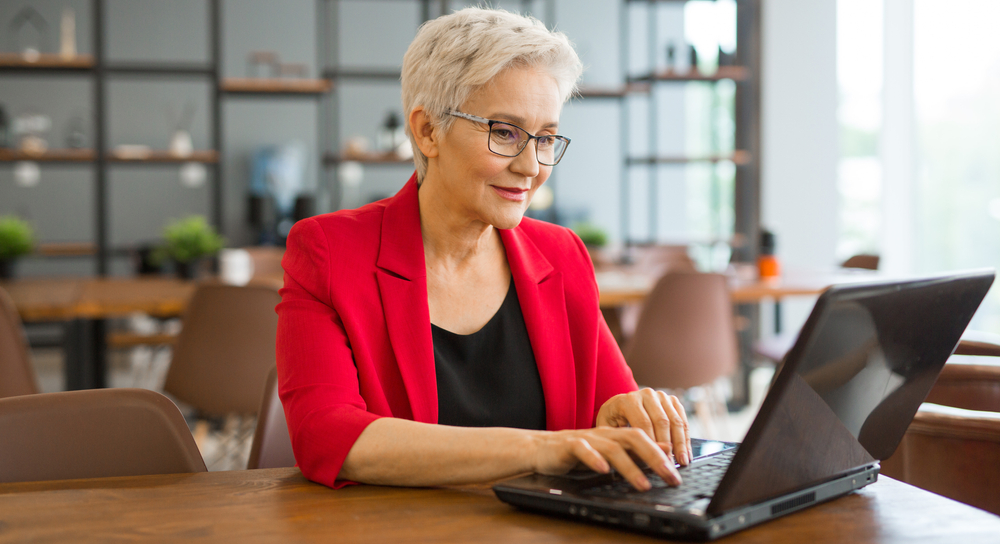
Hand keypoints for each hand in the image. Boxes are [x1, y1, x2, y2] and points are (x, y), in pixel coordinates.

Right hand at [530, 426, 681, 490]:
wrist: (540, 448)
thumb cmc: (577, 452)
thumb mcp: (611, 450)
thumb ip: (636, 450)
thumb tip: (665, 447)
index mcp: (616, 434)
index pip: (645, 439)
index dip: (663, 455)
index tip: (677, 474)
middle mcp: (605, 434)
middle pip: (634, 438)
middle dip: (654, 458)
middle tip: (670, 477)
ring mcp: (587, 438)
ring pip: (612, 447)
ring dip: (630, 466)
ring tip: (643, 484)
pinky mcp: (569, 445)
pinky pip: (583, 449)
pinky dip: (594, 459)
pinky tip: (604, 470)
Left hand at [595, 388, 691, 466]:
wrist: (619, 407)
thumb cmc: (613, 422)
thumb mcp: (609, 430)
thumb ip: (623, 441)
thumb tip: (645, 456)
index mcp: (628, 400)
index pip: (643, 423)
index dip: (652, 443)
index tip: (657, 461)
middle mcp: (646, 394)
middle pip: (662, 422)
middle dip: (668, 446)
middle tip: (671, 465)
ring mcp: (661, 396)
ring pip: (675, 421)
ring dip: (681, 443)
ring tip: (683, 462)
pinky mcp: (672, 400)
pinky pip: (683, 420)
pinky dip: (686, 438)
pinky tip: (686, 453)